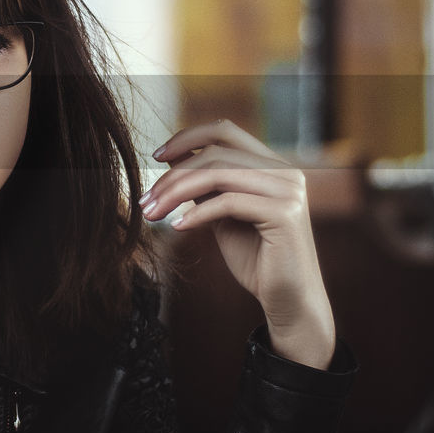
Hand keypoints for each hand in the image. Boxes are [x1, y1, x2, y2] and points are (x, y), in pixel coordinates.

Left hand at [139, 119, 336, 368]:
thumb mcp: (222, 214)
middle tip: (145, 201)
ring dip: (176, 193)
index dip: (187, 137)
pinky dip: (197, 213)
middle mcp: (285, 171)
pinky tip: (178, 228)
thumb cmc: (255, 259)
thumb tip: (173, 157)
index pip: (225, 131)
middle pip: (215, 153)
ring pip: (218, 174)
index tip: (155, 156)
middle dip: (172, 176)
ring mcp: (289, 190)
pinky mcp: (286, 213)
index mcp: (272, 165)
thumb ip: (206, 186)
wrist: (288, 301)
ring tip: (152, 213)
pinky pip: (228, 202)